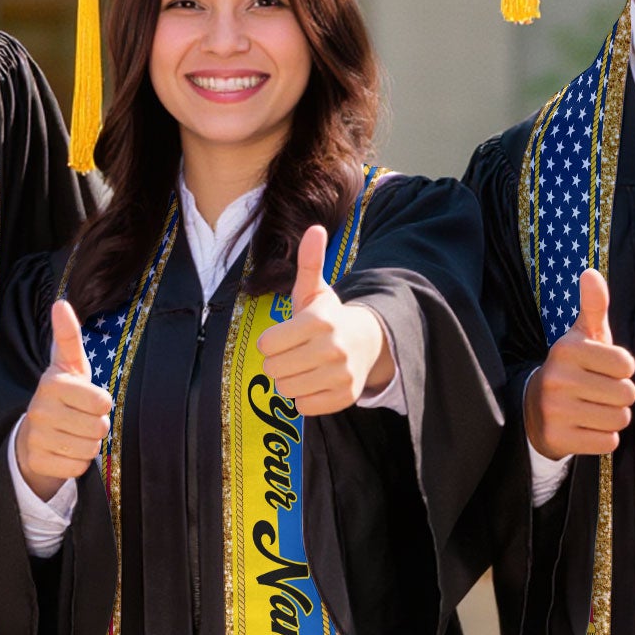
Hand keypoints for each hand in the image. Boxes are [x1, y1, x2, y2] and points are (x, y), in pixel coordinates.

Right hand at [14, 299, 111, 500]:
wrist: (33, 434)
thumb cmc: (63, 395)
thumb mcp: (69, 365)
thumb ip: (68, 336)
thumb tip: (61, 303)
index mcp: (52, 382)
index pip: (102, 401)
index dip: (102, 403)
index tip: (89, 399)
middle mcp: (40, 409)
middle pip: (99, 428)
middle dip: (97, 426)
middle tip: (81, 419)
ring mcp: (36, 436)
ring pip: (90, 449)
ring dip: (88, 444)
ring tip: (73, 434)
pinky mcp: (37, 461)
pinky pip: (77, 467)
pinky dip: (77, 463)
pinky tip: (64, 451)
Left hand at [255, 225, 391, 414]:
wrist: (367, 343)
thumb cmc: (329, 317)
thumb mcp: (316, 290)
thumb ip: (309, 262)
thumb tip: (315, 228)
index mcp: (320, 321)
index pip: (267, 344)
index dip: (270, 342)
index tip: (284, 337)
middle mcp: (333, 349)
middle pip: (273, 369)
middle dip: (278, 362)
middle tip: (293, 353)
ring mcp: (341, 375)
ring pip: (286, 389)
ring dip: (289, 380)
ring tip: (304, 366)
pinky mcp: (345, 397)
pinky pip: (303, 406)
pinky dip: (304, 397)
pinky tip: (315, 381)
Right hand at [524, 268, 634, 456]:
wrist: (534, 409)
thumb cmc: (572, 368)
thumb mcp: (582, 336)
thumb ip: (593, 306)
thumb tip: (591, 273)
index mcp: (567, 349)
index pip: (627, 365)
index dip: (622, 370)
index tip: (603, 370)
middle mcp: (557, 378)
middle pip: (627, 394)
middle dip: (619, 396)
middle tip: (598, 393)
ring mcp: (555, 410)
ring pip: (619, 419)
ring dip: (613, 417)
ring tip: (593, 409)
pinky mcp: (557, 438)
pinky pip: (607, 442)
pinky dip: (602, 438)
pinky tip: (585, 427)